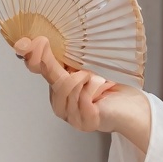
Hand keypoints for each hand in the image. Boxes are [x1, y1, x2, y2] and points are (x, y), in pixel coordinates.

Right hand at [14, 36, 150, 153]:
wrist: (131, 107)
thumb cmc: (110, 86)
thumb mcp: (84, 66)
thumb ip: (64, 57)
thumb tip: (43, 39)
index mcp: (56, 84)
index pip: (35, 66)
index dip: (32, 54)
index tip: (31, 42)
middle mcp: (60, 102)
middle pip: (52, 78)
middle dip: (66, 66)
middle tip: (78, 61)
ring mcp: (71, 116)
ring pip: (66, 88)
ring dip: (85, 78)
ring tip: (98, 78)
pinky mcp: (85, 122)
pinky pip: (82, 98)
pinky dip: (94, 87)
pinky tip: (102, 86)